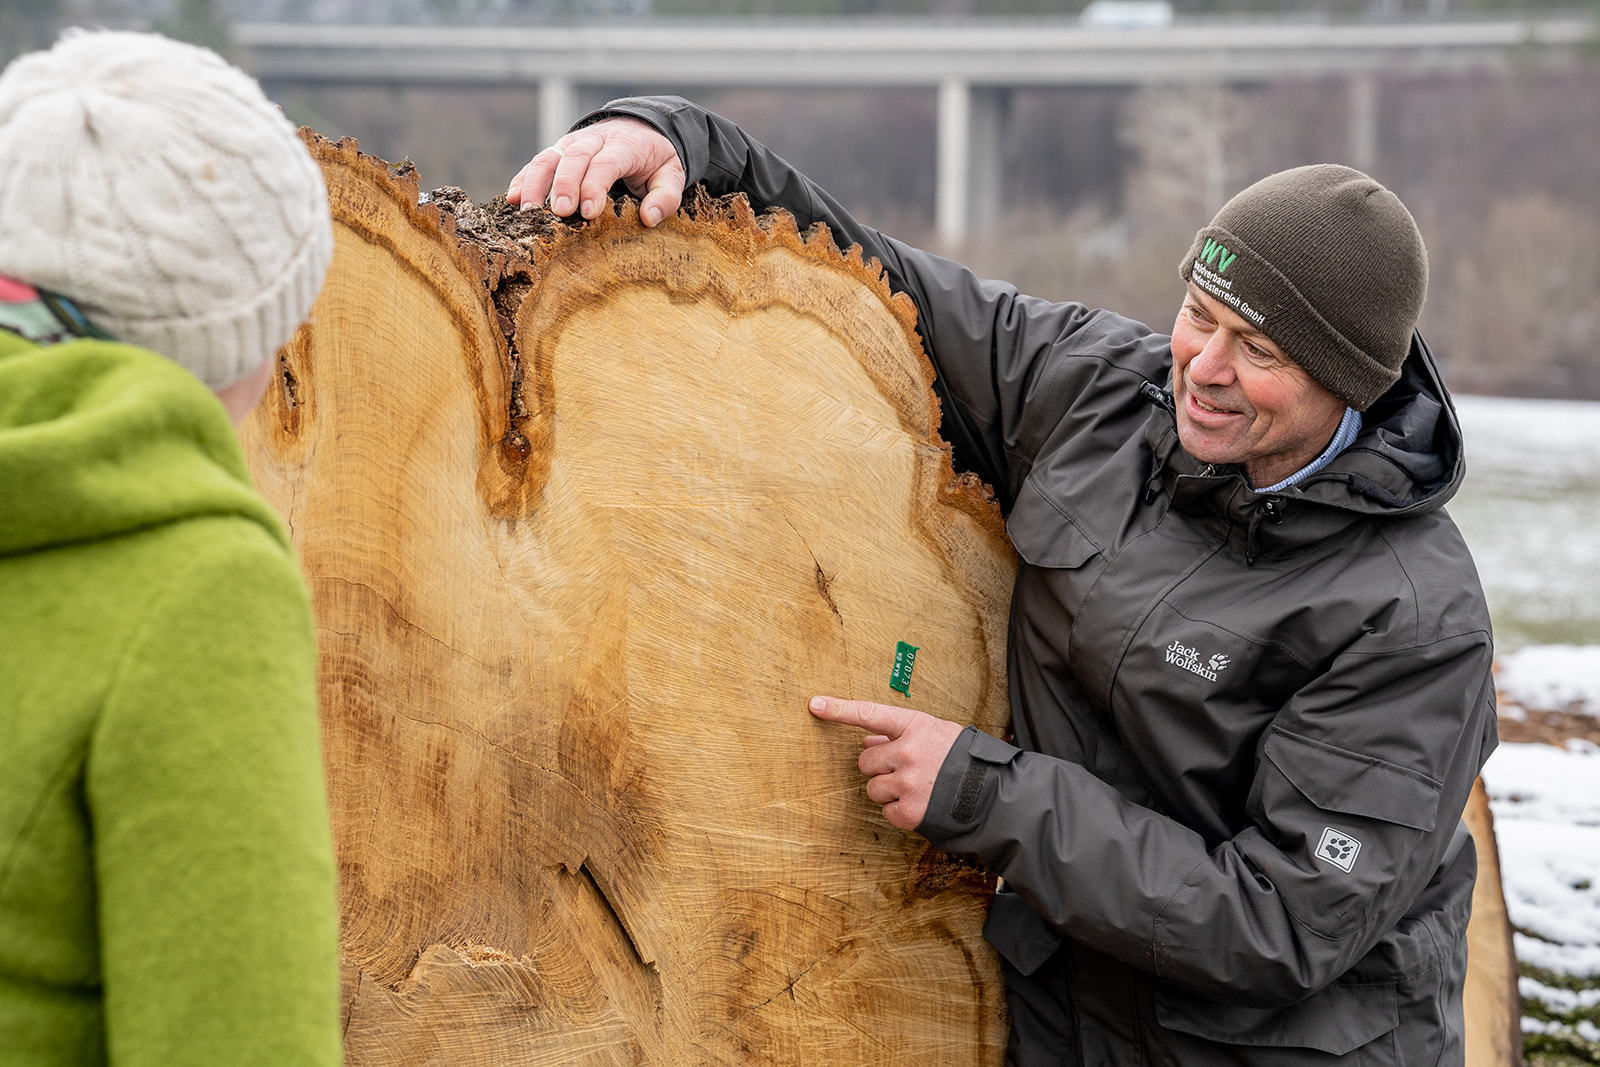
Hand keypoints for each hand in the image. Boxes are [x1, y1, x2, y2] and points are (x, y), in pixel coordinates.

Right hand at [506, 117, 685, 227]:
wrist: (641, 127)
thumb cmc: (655, 159)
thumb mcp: (672, 174)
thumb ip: (665, 196)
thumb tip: (649, 218)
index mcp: (624, 145)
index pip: (606, 163)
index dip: (595, 186)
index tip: (589, 212)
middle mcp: (594, 140)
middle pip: (575, 158)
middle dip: (565, 185)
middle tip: (560, 213)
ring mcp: (572, 143)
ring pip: (550, 157)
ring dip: (536, 182)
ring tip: (527, 211)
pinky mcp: (559, 150)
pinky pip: (538, 162)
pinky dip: (524, 178)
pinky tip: (512, 198)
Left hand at [809, 696, 963, 831]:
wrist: (995, 795)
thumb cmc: (966, 760)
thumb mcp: (939, 734)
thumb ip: (902, 734)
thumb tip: (868, 739)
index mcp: (916, 727)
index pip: (869, 714)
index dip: (839, 709)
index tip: (814, 705)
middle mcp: (907, 752)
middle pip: (865, 761)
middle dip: (879, 767)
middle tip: (904, 770)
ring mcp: (908, 783)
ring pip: (873, 788)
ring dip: (888, 790)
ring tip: (917, 788)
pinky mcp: (910, 811)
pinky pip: (886, 811)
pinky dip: (900, 811)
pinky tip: (921, 804)